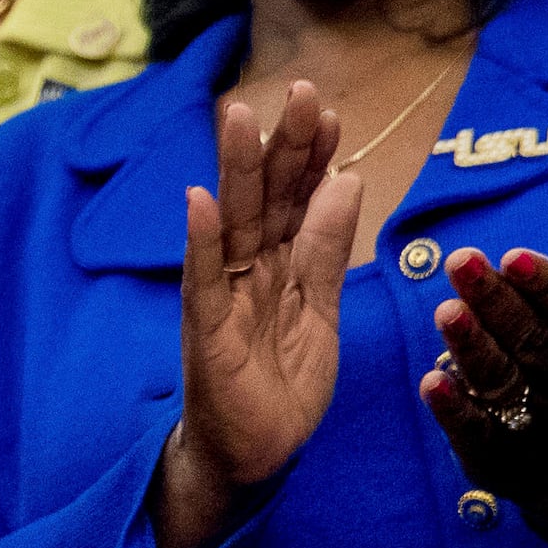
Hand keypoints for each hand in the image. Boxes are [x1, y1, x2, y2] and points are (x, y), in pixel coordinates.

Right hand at [153, 83, 357, 547]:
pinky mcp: (205, 332)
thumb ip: (328, 250)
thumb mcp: (321, 310)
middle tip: (301, 92)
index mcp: (280, 264)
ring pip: (233, 224)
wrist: (255, 455)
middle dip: (282, 146)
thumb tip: (347, 182)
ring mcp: (222, 297)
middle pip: (267, 197)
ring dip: (235, 171)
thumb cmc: (282, 386)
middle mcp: (248, 270)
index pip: (298, 198)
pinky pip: (203, 281)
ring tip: (240, 118)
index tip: (332, 112)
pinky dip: (201, 242)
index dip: (313, 156)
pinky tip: (200, 202)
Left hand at [420, 156, 547, 547]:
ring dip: (475, 349)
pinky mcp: (498, 458)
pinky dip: (455, 412)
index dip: (547, 284)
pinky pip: (477, 436)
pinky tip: (428, 383)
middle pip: (535, 342)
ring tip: (444, 310)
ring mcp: (535, 423)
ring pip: (505, 385)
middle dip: (500, 303)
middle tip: (461, 259)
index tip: (514, 253)